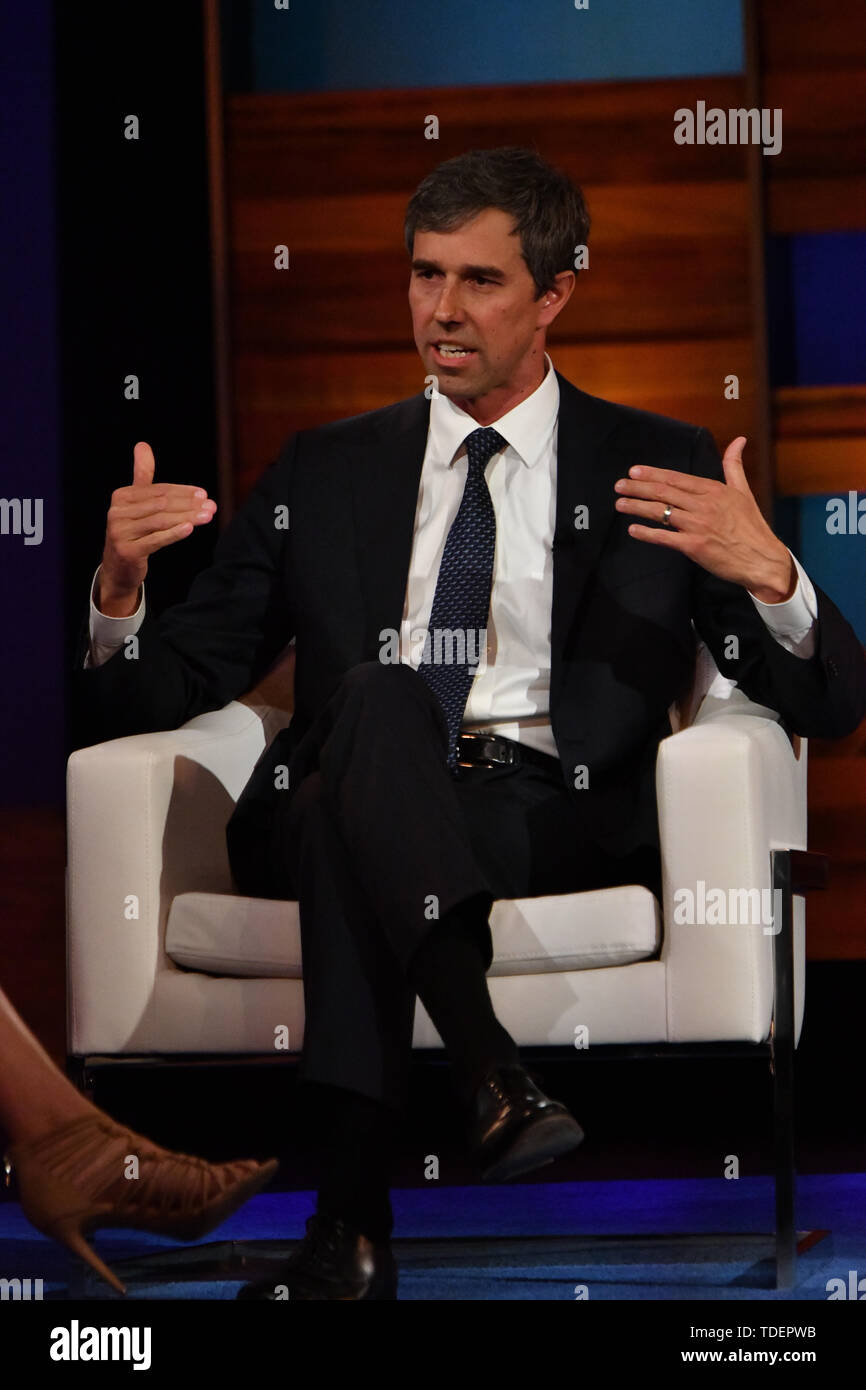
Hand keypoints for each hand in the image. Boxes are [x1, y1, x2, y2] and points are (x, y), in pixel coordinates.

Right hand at [98, 442, 216, 614]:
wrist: (119, 568)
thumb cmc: (133, 531)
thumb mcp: (136, 503)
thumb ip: (142, 475)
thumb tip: (142, 444)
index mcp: (121, 497)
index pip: (158, 490)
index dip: (182, 492)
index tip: (203, 494)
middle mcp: (117, 512)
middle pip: (161, 505)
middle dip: (188, 504)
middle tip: (211, 505)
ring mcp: (120, 532)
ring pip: (161, 521)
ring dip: (187, 517)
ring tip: (207, 515)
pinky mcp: (128, 551)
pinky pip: (155, 540)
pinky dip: (173, 533)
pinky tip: (190, 528)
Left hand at [613, 436, 795, 602]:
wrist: (763, 559)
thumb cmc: (752, 526)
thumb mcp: (744, 491)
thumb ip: (734, 466)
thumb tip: (739, 440)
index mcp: (713, 490)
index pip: (676, 478)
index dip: (653, 474)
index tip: (634, 471)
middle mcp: (704, 505)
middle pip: (664, 492)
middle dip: (638, 487)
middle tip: (619, 485)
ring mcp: (698, 525)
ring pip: (661, 512)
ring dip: (637, 507)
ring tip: (620, 504)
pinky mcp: (695, 546)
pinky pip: (665, 537)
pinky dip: (647, 533)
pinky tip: (633, 529)